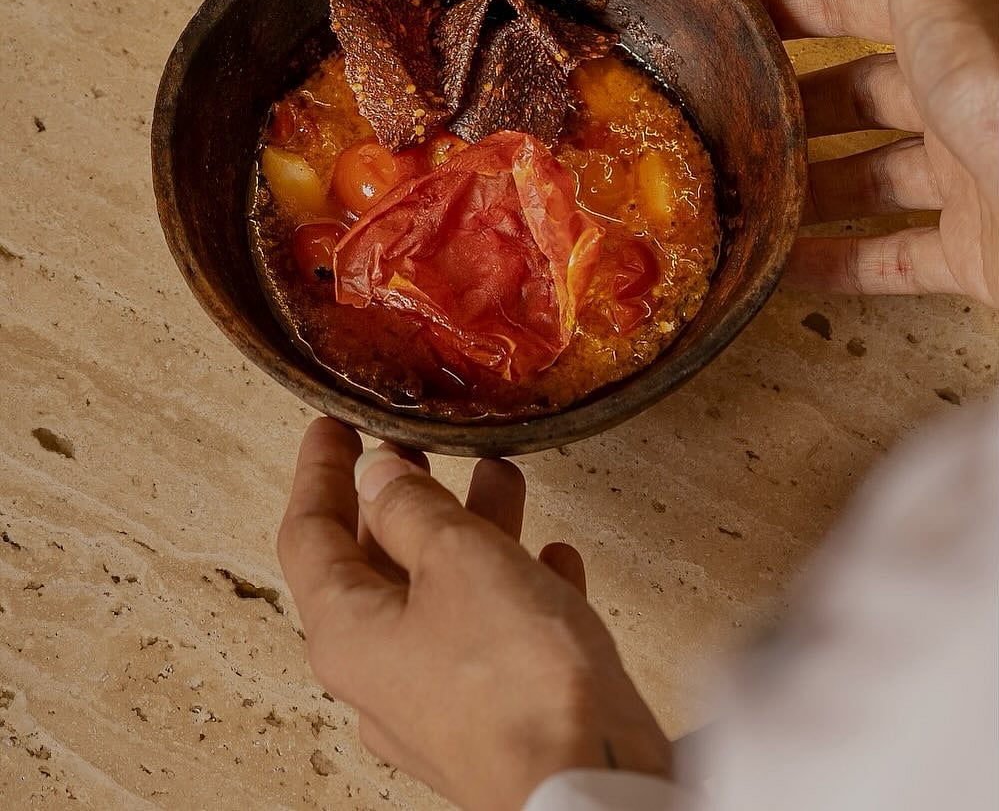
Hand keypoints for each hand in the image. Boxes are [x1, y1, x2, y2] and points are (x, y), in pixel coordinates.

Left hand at [277, 418, 671, 809]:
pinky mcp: (493, 710)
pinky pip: (493, 630)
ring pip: (441, 590)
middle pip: (375, 562)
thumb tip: (376, 475)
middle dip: (402, 497)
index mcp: (348, 630)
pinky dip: (515, 585)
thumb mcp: (456, 559)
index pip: (309, 533)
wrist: (590, 782)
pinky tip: (554, 559)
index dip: (319, 472)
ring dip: (469, 530)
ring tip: (500, 478)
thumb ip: (411, 508)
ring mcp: (436, 695)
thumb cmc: (516, 679)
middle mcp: (381, 669)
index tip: (331, 429)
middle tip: (414, 449)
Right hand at [751, 0, 998, 305]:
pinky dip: (836, 266)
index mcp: (954, 32)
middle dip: (792, 106)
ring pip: (869, 182)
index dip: (793, 6)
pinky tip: (787, 267)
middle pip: (858, 98)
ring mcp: (966, 177)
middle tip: (733, 118)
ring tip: (749, 194)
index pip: (858, 4)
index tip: (732, 19)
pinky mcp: (970, 250)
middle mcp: (959, 102)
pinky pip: (891, 260)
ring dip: (808, 190)